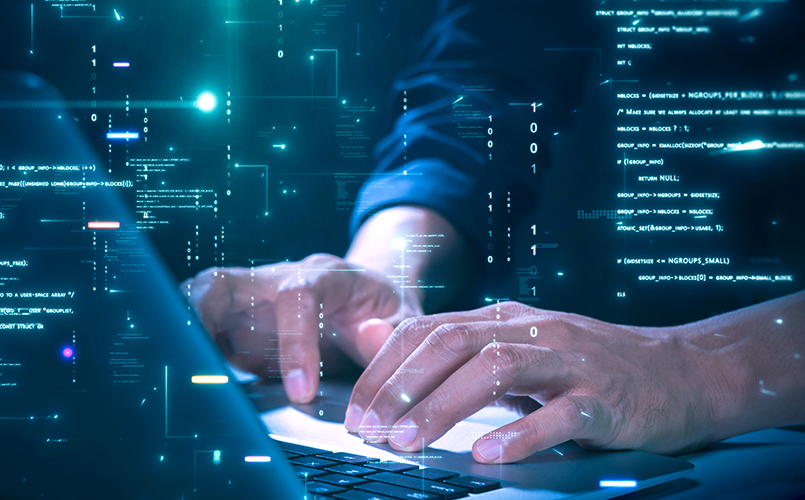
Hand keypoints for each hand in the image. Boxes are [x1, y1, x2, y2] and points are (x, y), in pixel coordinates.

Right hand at [182, 253, 419, 402]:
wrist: (366, 298)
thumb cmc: (383, 311)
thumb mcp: (405, 318)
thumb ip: (394, 332)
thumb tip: (372, 337)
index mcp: (323, 274)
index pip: (297, 297)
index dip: (295, 344)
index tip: (301, 393)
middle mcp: (275, 280)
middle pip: (222, 281)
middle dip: (200, 314)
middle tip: (196, 361)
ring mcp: (247, 300)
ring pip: (199, 299)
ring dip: (184, 330)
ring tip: (181, 371)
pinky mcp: (232, 324)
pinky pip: (197, 328)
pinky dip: (190, 350)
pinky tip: (192, 380)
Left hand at [344, 301, 732, 462]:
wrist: (682, 373)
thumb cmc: (591, 368)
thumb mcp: (522, 352)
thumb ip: (466, 357)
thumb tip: (396, 373)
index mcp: (504, 319)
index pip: (427, 332)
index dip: (384, 370)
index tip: (354, 410)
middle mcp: (531, 331)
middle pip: (450, 344)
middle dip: (399, 387)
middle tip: (367, 429)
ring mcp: (570, 361)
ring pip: (494, 369)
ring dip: (443, 406)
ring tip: (409, 442)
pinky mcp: (605, 396)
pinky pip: (559, 412)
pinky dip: (520, 432)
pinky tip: (488, 453)